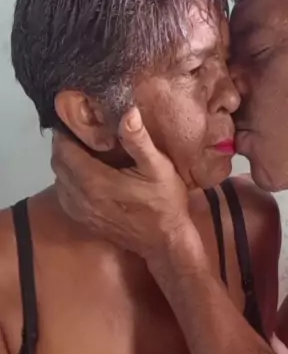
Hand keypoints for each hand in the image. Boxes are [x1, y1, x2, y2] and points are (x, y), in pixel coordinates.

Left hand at [52, 108, 191, 258]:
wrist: (164, 242)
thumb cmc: (164, 202)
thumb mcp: (158, 168)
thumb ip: (138, 140)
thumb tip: (127, 111)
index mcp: (94, 180)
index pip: (64, 148)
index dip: (66, 130)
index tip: (78, 117)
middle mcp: (80, 197)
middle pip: (57, 162)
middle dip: (65, 143)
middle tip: (82, 130)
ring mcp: (80, 211)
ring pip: (59, 179)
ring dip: (66, 162)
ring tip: (84, 149)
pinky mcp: (84, 221)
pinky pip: (64, 195)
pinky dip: (69, 181)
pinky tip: (86, 175)